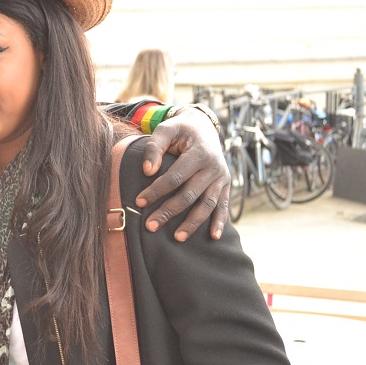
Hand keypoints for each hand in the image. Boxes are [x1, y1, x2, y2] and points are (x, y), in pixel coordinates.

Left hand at [136, 106, 229, 240]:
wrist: (204, 127)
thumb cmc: (180, 130)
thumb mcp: (166, 129)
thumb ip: (155, 147)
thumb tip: (147, 171)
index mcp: (199, 153)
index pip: (175, 177)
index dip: (157, 190)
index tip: (139, 201)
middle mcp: (214, 167)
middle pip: (190, 195)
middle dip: (169, 212)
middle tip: (150, 226)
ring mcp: (222, 178)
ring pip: (207, 204)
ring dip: (193, 223)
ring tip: (177, 238)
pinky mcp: (226, 185)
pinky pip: (224, 206)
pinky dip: (220, 222)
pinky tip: (214, 237)